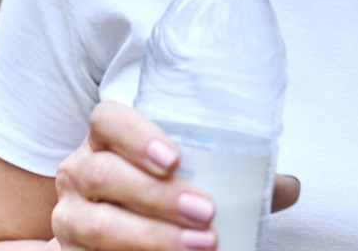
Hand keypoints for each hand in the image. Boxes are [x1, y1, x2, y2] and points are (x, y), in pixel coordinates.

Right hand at [50, 101, 299, 249]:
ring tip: (200, 244)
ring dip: (151, 235)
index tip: (173, 158)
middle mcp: (78, 172)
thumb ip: (231, 177)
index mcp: (103, 140)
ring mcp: (70, 215)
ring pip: (98, 223)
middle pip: (104, 175)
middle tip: (205, 211)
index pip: (107, 120)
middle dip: (157, 195)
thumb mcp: (182, 176)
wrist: (107, 232)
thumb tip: (287, 186)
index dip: (135, 135)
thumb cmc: (152, 191)